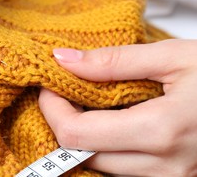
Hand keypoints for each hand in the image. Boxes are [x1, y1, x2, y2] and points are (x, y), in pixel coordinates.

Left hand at [39, 39, 196, 175]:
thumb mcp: (172, 57)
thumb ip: (113, 61)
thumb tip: (64, 59)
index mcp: (162, 130)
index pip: (77, 134)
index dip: (53, 109)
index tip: (51, 86)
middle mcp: (166, 166)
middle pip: (84, 155)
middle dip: (64, 123)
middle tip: (65, 94)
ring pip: (103, 166)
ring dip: (86, 138)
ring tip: (89, 105)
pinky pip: (125, 170)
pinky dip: (108, 148)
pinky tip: (113, 124)